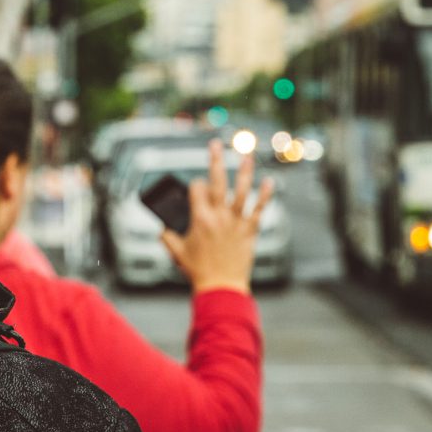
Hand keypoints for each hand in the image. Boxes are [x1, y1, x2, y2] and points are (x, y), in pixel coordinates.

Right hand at [161, 139, 274, 295]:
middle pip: (217, 181)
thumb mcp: (177, 253)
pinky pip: (259, 209)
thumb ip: (168, 238)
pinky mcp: (250, 230)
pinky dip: (265, 195)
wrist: (221, 287)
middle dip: (215, 160)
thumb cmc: (199, 271)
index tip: (196, 188)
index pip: (196, 189)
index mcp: (199, 218)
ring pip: (241, 191)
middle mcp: (218, 216)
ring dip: (244, 171)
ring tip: (246, 155)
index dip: (195, 185)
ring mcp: (236, 222)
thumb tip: (162, 229)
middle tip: (215, 144)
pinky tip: (269, 181)